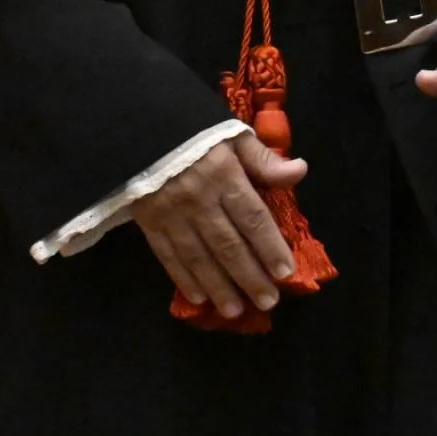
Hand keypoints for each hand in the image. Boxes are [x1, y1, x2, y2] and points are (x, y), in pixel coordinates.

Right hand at [133, 131, 307, 320]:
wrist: (136, 125)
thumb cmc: (192, 129)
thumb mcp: (232, 133)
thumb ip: (263, 159)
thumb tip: (300, 171)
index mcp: (223, 174)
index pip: (253, 218)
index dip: (270, 247)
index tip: (286, 272)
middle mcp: (199, 199)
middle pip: (228, 245)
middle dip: (250, 276)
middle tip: (268, 302)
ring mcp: (171, 214)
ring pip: (199, 257)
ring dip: (219, 286)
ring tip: (235, 310)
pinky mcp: (149, 222)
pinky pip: (168, 255)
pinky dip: (183, 278)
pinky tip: (199, 298)